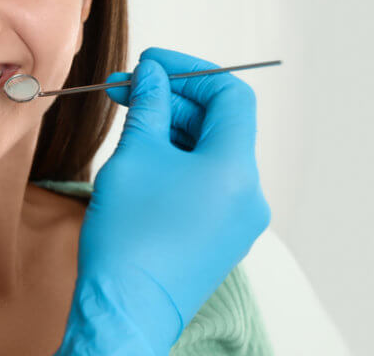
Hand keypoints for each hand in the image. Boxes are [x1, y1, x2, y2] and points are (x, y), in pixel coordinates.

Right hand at [56, 47, 270, 354]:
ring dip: (171, 129)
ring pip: (209, 153)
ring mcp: (236, 218)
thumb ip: (147, 106)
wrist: (125, 309)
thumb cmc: (128, 238)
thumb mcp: (134, 156)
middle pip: (219, 124)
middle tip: (126, 88)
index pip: (229, 95)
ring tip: (128, 120)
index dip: (189, 71)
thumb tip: (151, 75)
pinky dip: (176, 160)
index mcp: (235, 169)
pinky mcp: (218, 235)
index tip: (151, 64)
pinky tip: (141, 154)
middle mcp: (247, 193)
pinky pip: (205, 182)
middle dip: (172, 100)